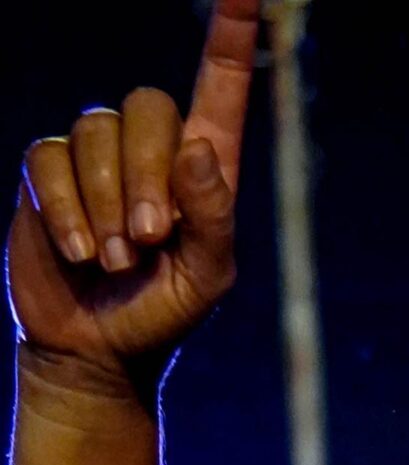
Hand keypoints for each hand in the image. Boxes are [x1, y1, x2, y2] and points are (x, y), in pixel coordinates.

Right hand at [7, 0, 257, 382]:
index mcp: (200, 166)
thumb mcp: (206, 279)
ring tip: (113, 259)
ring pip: (96, 133)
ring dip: (105, 203)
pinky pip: (51, 160)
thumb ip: (213, 215)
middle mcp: (148, 149)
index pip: (218, 86)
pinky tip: (78, 252)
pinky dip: (67, 209)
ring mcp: (94, 156)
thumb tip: (196, 146)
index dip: (229, 37)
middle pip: (148, 108)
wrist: (97, 352)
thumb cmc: (161, 313)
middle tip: (148, 239)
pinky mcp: (48, 174)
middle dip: (147, 175)